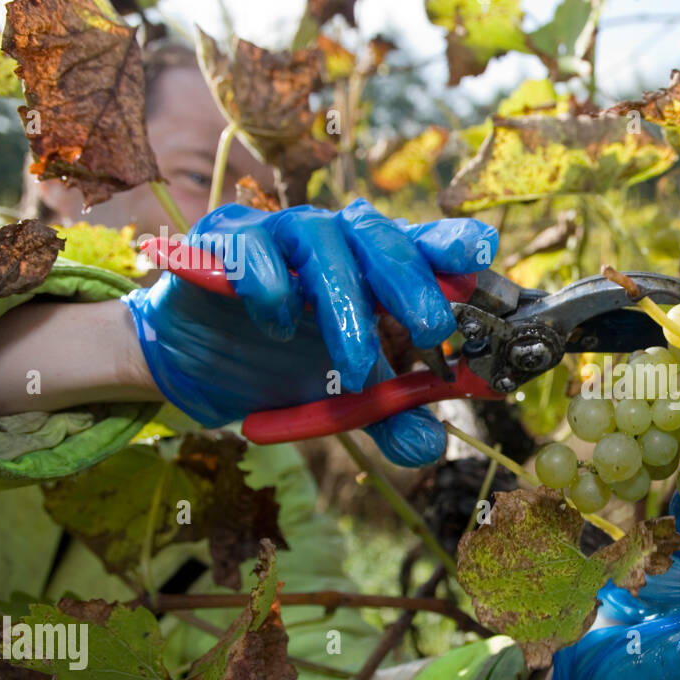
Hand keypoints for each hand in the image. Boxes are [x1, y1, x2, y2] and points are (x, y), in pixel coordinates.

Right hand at [121, 199, 496, 465]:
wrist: (197, 363)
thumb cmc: (286, 362)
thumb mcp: (345, 396)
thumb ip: (388, 415)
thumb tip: (429, 446)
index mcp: (377, 266)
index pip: (424, 243)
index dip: (454, 243)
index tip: (482, 254)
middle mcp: (338, 239)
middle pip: (383, 239)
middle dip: (413, 284)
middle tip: (431, 331)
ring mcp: (282, 233)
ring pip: (324, 243)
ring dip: (345, 305)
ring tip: (355, 363)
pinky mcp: (228, 240)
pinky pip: (253, 251)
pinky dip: (271, 287)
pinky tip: (276, 326)